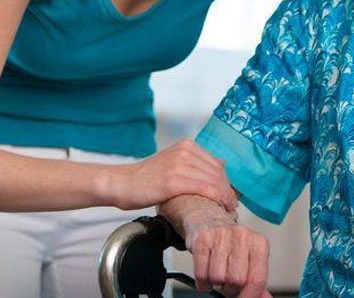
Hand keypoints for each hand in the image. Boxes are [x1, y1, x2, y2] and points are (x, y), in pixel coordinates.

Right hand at [110, 139, 236, 210]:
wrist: (121, 183)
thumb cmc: (146, 178)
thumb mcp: (173, 163)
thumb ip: (194, 164)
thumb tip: (220, 169)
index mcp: (187, 144)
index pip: (217, 163)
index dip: (227, 181)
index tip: (231, 195)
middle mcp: (185, 150)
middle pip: (218, 172)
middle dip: (228, 190)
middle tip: (231, 205)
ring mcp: (179, 164)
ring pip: (213, 180)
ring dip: (224, 196)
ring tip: (227, 208)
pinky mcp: (173, 180)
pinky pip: (204, 188)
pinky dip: (215, 198)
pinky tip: (218, 206)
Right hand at [185, 209, 270, 297]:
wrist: (207, 218)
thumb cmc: (230, 243)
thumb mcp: (249, 258)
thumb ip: (256, 279)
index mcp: (258, 243)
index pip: (257, 279)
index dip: (249, 296)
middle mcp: (242, 235)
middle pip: (237, 281)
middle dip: (230, 288)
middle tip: (228, 282)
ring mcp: (221, 235)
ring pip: (218, 278)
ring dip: (215, 283)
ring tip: (217, 273)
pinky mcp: (202, 239)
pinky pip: (201, 274)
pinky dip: (203, 282)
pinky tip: (206, 273)